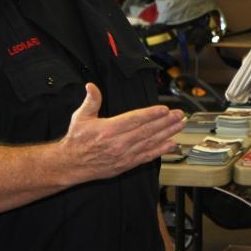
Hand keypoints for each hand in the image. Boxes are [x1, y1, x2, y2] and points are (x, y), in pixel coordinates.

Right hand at [59, 83, 185, 183]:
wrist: (71, 164)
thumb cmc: (77, 140)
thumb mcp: (80, 117)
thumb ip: (91, 101)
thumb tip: (91, 86)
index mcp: (108, 129)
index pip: (134, 120)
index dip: (151, 114)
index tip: (164, 110)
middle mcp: (118, 143)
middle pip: (146, 131)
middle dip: (166, 122)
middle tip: (179, 115)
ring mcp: (124, 155)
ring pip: (150, 142)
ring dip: (167, 133)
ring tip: (179, 125)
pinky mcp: (126, 164)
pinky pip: (146, 156)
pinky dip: (160, 150)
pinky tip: (171, 144)